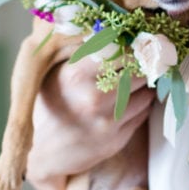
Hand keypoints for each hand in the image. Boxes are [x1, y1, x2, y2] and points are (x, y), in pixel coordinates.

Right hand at [26, 56, 152, 189]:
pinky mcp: (117, 139)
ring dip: (144, 86)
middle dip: (142, 66)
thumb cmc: (52, 106)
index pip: (120, 50)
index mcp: (75, 75)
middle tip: (142, 63)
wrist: (42, 154)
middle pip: (138, 71)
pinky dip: (141, 104)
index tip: (135, 46)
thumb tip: (121, 36)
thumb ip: (87, 56)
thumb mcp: (58, 74)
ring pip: (146, 92)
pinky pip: (143, 112)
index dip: (131, 47)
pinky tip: (129, 102)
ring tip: (132, 84)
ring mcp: (107, 121)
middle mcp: (93, 98)